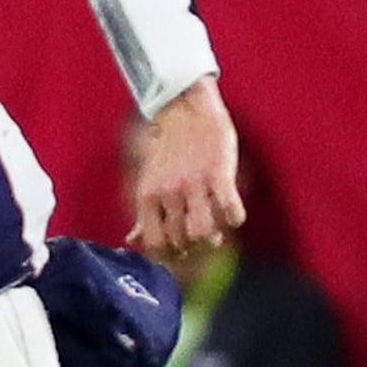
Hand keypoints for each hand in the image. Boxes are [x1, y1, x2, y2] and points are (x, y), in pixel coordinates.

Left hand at [129, 78, 243, 262]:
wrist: (185, 110)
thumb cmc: (169, 151)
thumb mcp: (149, 182)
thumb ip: (144, 215)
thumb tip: (131, 241)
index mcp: (148, 197)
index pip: (156, 244)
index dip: (171, 256)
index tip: (182, 251)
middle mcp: (168, 193)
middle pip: (182, 241)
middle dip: (195, 248)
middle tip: (204, 239)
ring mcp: (194, 184)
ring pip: (203, 232)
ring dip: (214, 238)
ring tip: (218, 231)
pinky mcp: (219, 173)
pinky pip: (230, 210)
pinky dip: (235, 219)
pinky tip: (233, 213)